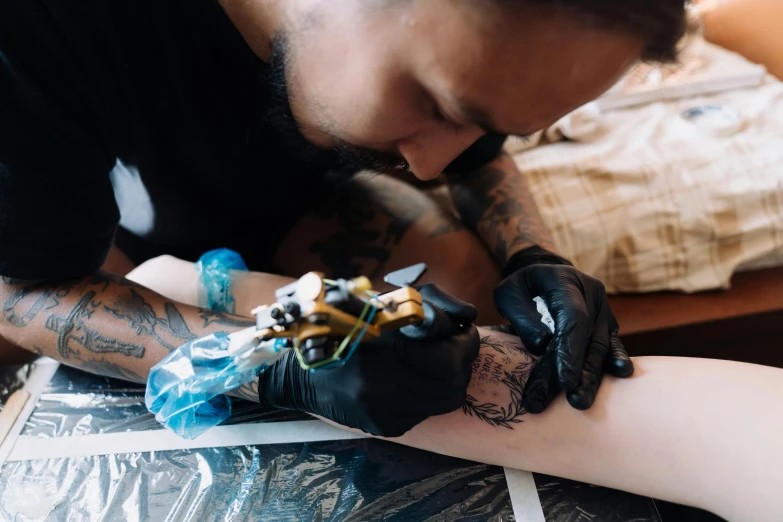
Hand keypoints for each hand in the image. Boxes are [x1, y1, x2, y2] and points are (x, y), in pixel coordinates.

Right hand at [258, 285, 479, 436]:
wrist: (299, 375)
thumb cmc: (339, 330)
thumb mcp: (378, 307)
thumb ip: (424, 307)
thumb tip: (465, 315)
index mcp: (379, 359)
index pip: (449, 361)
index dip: (465, 344)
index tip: (463, 330)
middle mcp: (384, 395)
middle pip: (454, 385)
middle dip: (463, 362)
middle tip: (458, 343)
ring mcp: (386, 416)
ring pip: (445, 401)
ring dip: (452, 378)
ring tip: (442, 357)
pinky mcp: (387, 427)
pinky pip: (426, 411)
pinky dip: (431, 391)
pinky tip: (418, 375)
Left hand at [494, 247, 632, 412]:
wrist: (543, 275)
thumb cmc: (523, 287)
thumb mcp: (509, 292)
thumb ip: (521, 315)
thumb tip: (540, 345)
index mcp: (566, 282)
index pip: (573, 318)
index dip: (570, 350)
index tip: (565, 380)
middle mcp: (591, 294)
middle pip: (589, 337)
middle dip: (582, 372)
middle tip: (574, 401)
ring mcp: (602, 309)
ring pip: (601, 346)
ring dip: (593, 376)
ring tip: (582, 401)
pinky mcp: (607, 323)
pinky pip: (612, 343)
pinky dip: (615, 359)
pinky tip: (621, 374)